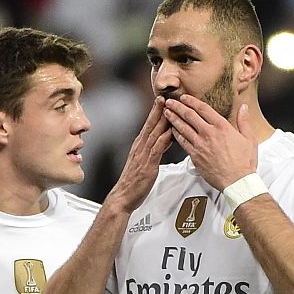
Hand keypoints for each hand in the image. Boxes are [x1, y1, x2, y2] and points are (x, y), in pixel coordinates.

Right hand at [107, 98, 172, 213]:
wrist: (123, 197)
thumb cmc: (134, 182)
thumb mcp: (144, 162)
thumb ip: (154, 149)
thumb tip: (165, 139)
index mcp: (139, 146)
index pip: (148, 125)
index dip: (155, 112)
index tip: (162, 100)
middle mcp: (140, 148)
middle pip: (150, 125)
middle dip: (158, 110)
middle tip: (165, 97)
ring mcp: (143, 156)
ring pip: (154, 134)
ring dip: (161, 120)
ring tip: (168, 108)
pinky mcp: (147, 166)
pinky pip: (156, 150)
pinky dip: (163, 140)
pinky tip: (170, 132)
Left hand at [163, 95, 257, 190]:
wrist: (237, 181)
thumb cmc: (244, 162)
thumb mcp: (249, 139)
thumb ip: (244, 121)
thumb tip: (243, 107)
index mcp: (222, 126)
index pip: (203, 109)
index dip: (191, 101)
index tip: (184, 97)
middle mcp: (209, 133)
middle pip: (189, 115)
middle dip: (177, 107)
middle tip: (169, 101)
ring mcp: (200, 145)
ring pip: (183, 127)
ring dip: (173, 118)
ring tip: (166, 112)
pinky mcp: (195, 156)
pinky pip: (182, 142)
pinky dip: (175, 134)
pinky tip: (171, 130)